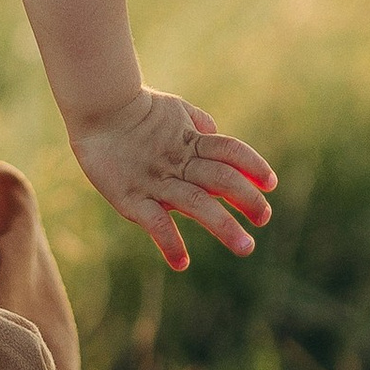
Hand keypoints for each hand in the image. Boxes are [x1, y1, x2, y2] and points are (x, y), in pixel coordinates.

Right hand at [67, 89, 275, 273]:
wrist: (98, 106)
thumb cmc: (136, 108)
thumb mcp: (173, 111)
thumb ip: (196, 123)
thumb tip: (213, 131)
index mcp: (191, 141)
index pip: (231, 151)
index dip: (253, 165)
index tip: (271, 184)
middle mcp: (179, 162)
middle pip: (223, 179)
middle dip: (248, 200)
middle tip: (263, 219)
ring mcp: (156, 181)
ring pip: (198, 204)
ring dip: (224, 226)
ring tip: (245, 247)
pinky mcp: (131, 197)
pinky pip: (156, 223)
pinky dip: (170, 243)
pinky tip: (182, 263)